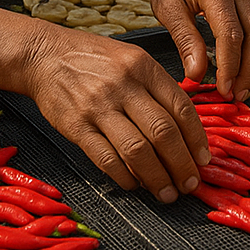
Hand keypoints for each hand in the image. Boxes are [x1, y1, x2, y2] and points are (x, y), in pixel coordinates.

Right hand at [23, 22, 210, 202]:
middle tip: (190, 184)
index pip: (180, 106)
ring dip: (157, 178)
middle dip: (182, 164)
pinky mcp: (77, 126)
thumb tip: (186, 126)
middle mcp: (124, 85)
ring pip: (138, 150)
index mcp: (143, 66)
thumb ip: (158, 86)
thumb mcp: (132, 58)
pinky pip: (106, 159)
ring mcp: (99, 106)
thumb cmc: (93, 58)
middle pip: (163, 131)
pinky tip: (135, 185)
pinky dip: (125, 177)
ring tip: (167, 193)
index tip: (203, 159)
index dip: (196, 138)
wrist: (45, 55)